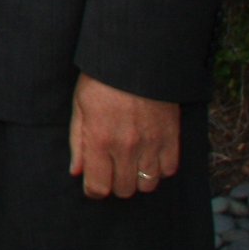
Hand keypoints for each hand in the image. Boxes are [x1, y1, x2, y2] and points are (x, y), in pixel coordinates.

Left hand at [67, 72, 180, 198]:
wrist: (136, 59)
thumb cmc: (101, 80)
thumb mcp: (79, 106)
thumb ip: (78, 142)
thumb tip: (76, 172)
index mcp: (100, 140)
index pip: (98, 187)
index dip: (94, 190)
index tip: (93, 185)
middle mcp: (127, 147)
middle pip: (124, 190)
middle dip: (115, 185)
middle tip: (111, 170)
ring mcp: (152, 144)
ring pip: (148, 185)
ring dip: (138, 179)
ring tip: (131, 164)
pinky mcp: (172, 138)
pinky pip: (169, 170)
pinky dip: (160, 168)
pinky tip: (150, 155)